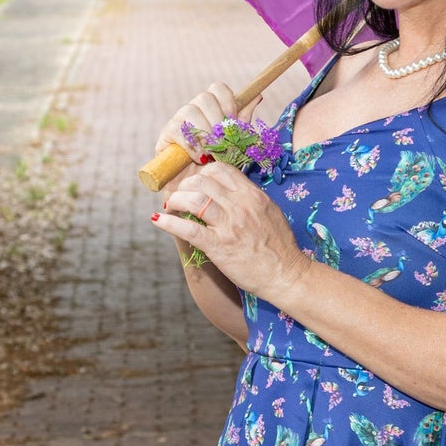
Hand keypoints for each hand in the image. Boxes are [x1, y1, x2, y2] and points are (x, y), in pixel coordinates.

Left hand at [153, 156, 305, 302]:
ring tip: (171, 208)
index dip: (202, 174)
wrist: (286, 275)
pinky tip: (159, 221)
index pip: (220, 170)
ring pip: (192, 199)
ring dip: (175, 201)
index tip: (196, 185)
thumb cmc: (280, 248)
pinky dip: (169, 223)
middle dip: (185, 186)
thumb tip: (229, 192)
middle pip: (202, 181)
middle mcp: (240, 206)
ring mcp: (229, 226)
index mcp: (253, 195)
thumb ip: (250, 200)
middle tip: (180, 197)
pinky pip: (188, 229)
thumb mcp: (270, 213)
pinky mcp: (219, 246)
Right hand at [154, 80, 237, 186]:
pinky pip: (177, 129)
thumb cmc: (218, 167)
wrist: (198, 191)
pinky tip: (199, 157)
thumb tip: (257, 97)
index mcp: (212, 109)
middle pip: (205, 98)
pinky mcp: (166, 135)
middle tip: (222, 141)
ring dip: (204, 132)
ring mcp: (178, 121)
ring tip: (211, 152)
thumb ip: (243, 122)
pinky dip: (191, 144)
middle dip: (217, 120)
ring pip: (190, 110)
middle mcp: (194, 111)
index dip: (228, 102)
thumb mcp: (236, 144)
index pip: (218, 89)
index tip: (233, 121)